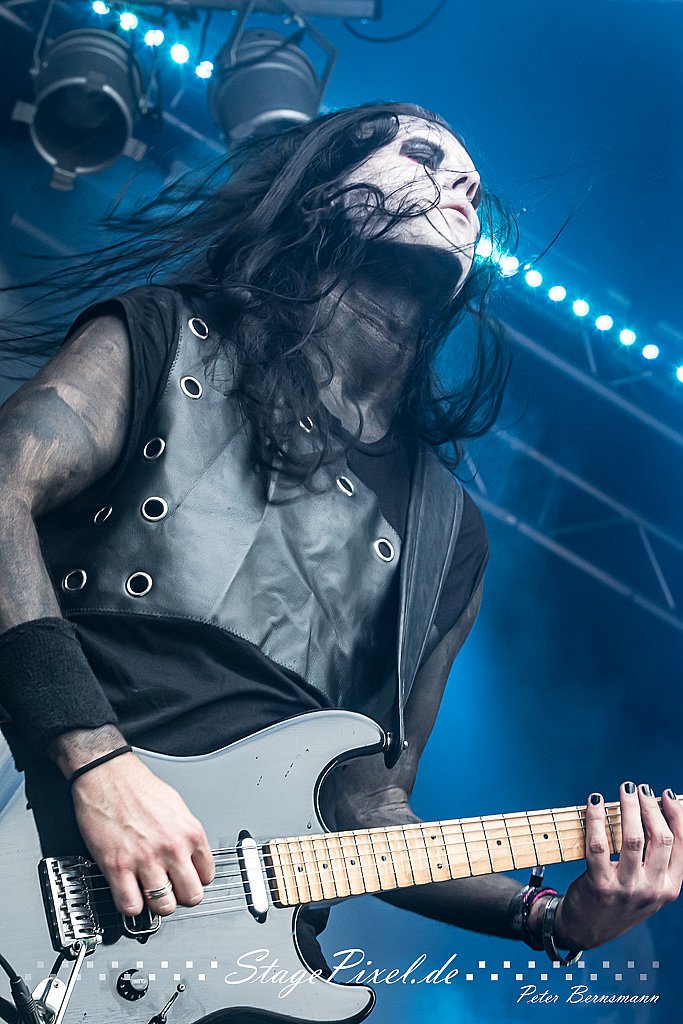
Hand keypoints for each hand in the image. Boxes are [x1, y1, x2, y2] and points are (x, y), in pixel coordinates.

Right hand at [70, 753, 214, 916]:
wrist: (107, 775)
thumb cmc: (138, 787)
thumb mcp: (177, 807)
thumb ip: (186, 835)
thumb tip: (191, 858)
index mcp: (190, 833)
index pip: (207, 875)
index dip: (196, 881)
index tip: (187, 881)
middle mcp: (172, 848)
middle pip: (191, 896)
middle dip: (181, 897)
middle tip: (171, 891)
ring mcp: (145, 860)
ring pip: (164, 907)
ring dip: (157, 904)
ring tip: (150, 893)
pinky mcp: (118, 867)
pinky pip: (131, 907)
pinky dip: (131, 906)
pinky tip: (130, 894)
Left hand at [554, 783, 682, 949]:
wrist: (586, 929)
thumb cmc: (619, 898)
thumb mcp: (647, 886)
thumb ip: (654, 858)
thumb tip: (654, 810)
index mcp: (669, 888)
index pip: (681, 844)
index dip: (676, 815)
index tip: (666, 794)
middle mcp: (652, 890)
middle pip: (660, 838)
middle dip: (651, 806)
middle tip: (639, 787)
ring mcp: (627, 889)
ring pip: (632, 838)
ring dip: (629, 807)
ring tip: (624, 789)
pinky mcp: (600, 886)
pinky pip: (599, 844)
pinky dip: (596, 818)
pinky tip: (595, 802)